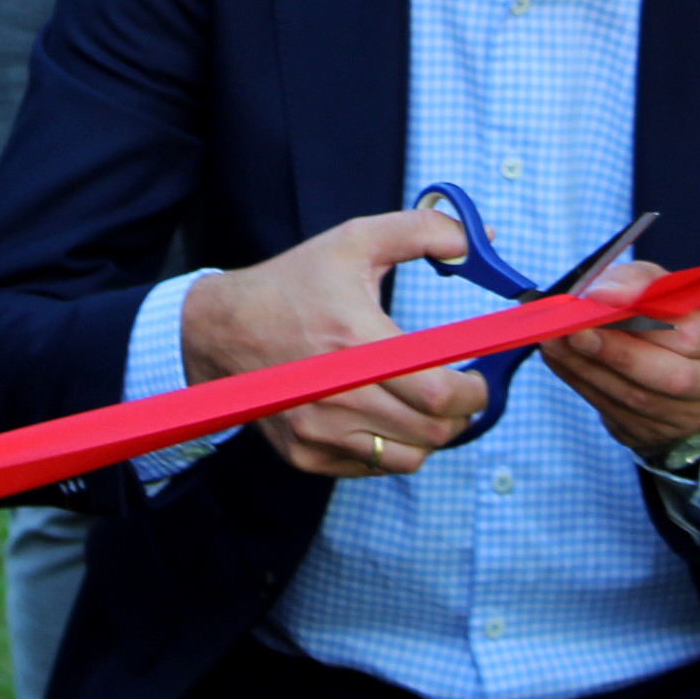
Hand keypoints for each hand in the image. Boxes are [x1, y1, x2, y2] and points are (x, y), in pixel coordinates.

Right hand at [178, 210, 491, 478]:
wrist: (220, 331)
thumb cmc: (291, 286)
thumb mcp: (353, 241)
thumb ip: (422, 231)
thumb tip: (479, 238)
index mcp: (356, 340)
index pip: (438, 392)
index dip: (473, 392)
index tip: (479, 380)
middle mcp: (337, 394)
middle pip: (432, 431)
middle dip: (460, 414)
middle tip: (460, 394)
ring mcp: (319, 431)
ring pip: (409, 457)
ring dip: (429, 435)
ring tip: (423, 407)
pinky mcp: (306, 454)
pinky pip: (373, 467)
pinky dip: (391, 448)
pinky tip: (383, 416)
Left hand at [537, 260, 699, 458]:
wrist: (675, 359)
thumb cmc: (668, 311)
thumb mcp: (659, 283)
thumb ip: (634, 283)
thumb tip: (600, 295)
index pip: (693, 333)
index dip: (644, 322)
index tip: (599, 301)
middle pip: (672, 376)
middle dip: (616, 352)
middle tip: (572, 331)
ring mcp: (693, 415)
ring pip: (639, 399)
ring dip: (589, 369)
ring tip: (554, 342)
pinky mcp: (657, 433)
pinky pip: (616, 412)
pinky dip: (583, 383)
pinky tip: (561, 360)